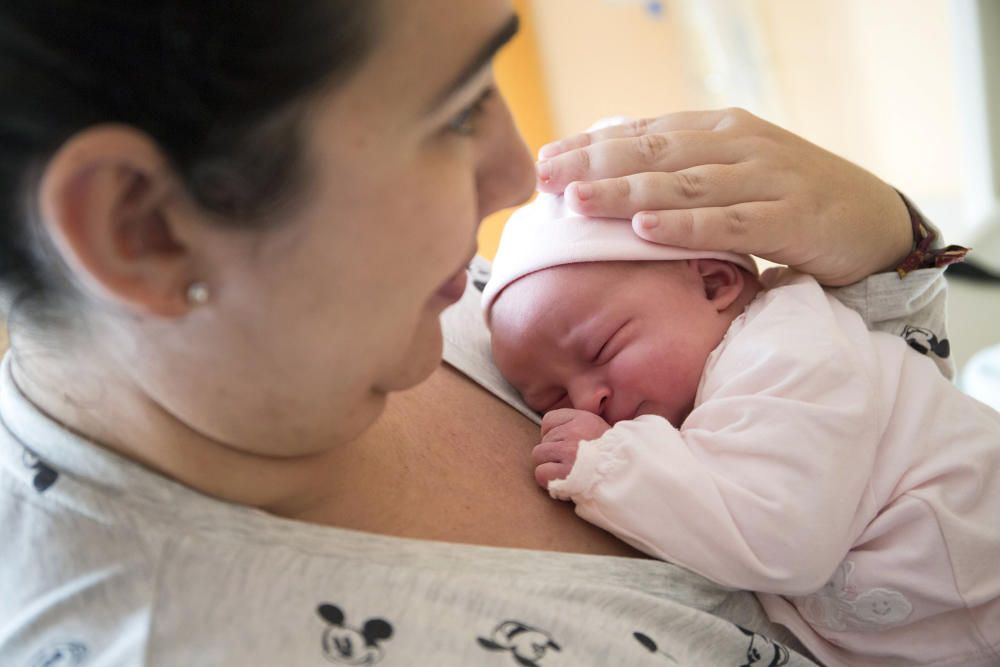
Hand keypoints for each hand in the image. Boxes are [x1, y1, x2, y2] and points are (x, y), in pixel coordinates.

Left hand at [533, 408, 610, 488]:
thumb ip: (576, 428)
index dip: (554, 435)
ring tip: (567, 472)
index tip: (565, 445)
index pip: (549, 420)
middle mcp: (574, 431)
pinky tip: (563, 481)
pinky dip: (547, 480)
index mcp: (583, 419)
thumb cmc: (613, 458)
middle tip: (569, 462)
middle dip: (552, 453)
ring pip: (538, 455)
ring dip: (549, 466)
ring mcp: (567, 451)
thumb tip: (550, 433)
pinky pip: (540, 473)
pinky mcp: (564, 471)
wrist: (625, 476)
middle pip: (543, 439)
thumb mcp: (599, 430)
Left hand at [535, 108, 912, 286]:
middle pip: (654, 152)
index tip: (547, 157)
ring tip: (576, 201)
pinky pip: (729, 222)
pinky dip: (685, 225)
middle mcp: (739, 144)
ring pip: (684, 184)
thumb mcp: (735, 174)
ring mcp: (766, 177)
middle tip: (543, 176)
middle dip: (594, 164)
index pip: (645, 132)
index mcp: (721, 130)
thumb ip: (686, 173)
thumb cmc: (793, 200)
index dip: (593, 144)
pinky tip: (645, 229)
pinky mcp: (790, 217)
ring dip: (626, 192)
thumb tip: (620, 185)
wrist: (877, 221)